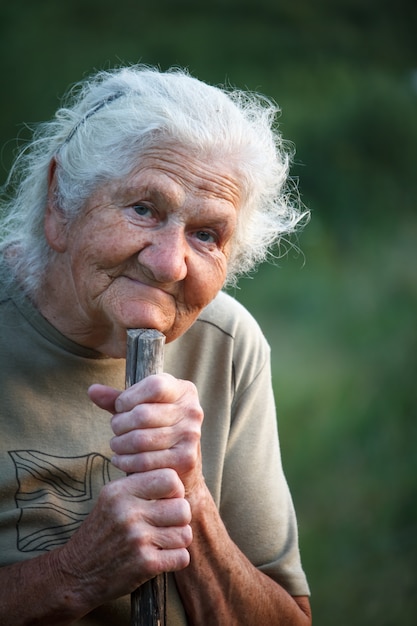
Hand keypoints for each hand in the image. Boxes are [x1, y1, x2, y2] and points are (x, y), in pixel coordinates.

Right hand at [55, 468, 191, 608]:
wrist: (75, 574)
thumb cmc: (101, 533)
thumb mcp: (111, 499)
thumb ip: (140, 485)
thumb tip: (175, 477)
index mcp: (120, 491)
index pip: (170, 478)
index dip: (175, 491)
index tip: (167, 501)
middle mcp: (128, 512)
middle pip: (183, 508)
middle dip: (180, 519)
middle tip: (166, 525)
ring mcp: (137, 539)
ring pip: (185, 533)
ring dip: (178, 540)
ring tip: (162, 542)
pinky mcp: (144, 564)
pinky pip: (182, 557)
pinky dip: (176, 559)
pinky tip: (161, 558)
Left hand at [89, 374, 204, 496]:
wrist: (182, 469)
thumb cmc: (158, 431)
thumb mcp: (141, 408)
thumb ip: (118, 399)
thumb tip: (92, 390)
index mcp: (184, 391)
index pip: (154, 386)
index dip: (129, 397)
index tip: (121, 407)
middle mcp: (192, 411)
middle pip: (143, 414)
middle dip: (120, 424)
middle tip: (115, 430)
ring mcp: (191, 435)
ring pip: (140, 439)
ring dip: (120, 443)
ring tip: (116, 444)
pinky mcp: (185, 459)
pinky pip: (144, 460)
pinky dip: (125, 461)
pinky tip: (120, 459)